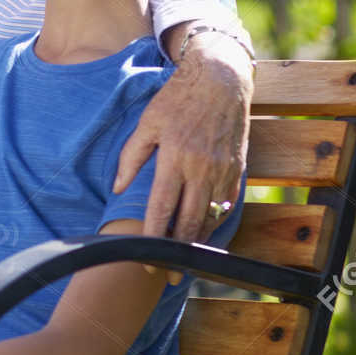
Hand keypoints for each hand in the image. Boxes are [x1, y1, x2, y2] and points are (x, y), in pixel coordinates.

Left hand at [116, 31, 250, 240]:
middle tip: (166, 274)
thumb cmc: (177, 99)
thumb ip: (131, 157)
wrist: (221, 80)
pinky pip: (226, 205)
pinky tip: (201, 233)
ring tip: (182, 259)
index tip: (145, 258)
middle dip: (177, 253)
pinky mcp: (238, 170)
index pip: (162, 208)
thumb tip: (116, 187)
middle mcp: (202, 168)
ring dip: (196, 241)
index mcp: (175, 158)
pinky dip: (213, 222)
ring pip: (210, 218)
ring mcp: (223, 171)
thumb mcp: (147, 123)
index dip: (153, 237)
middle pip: (189, 222)